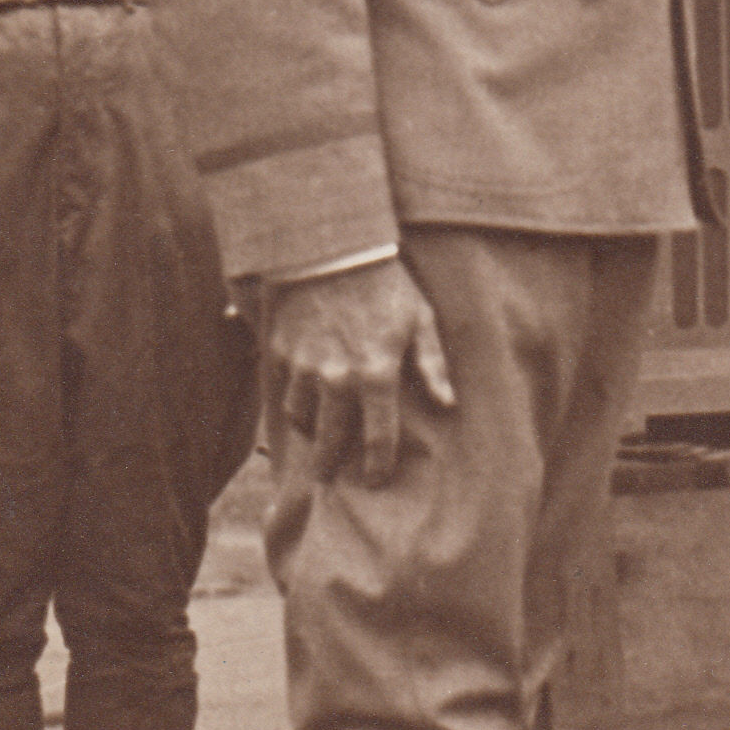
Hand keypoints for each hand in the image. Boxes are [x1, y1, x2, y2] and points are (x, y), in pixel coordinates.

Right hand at [265, 255, 455, 486]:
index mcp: (377, 374)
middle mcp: (337, 379)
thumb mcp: (419, 320)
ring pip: (302, 416)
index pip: (378, 437)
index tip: (375, 480)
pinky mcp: (281, 353)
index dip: (377, 465)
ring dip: (311, 427)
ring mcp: (305, 368)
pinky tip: (303, 394)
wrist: (331, 249)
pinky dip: (294, 396)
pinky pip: (284, 389)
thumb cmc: (385, 285)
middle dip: (329, 465)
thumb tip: (448, 404)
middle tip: (329, 476)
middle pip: (330, 440)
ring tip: (317, 430)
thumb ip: (432, 365)